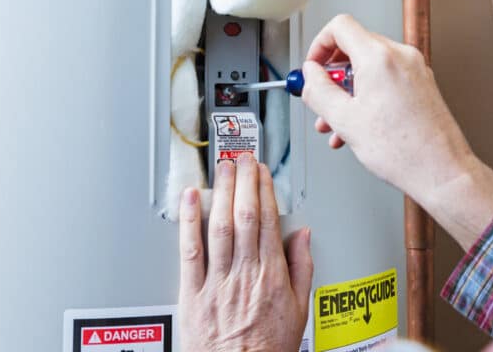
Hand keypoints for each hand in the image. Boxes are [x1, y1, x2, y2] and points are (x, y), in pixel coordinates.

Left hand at [178, 155, 312, 351]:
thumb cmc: (267, 349)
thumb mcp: (299, 310)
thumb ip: (302, 268)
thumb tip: (303, 235)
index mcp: (271, 275)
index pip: (269, 220)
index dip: (264, 190)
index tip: (262, 172)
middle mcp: (245, 274)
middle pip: (245, 216)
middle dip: (244, 182)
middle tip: (243, 159)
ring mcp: (217, 283)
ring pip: (219, 227)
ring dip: (221, 192)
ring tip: (222, 168)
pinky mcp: (192, 295)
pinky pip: (190, 252)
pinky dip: (189, 222)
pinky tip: (190, 200)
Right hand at [301, 15, 492, 249]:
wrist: (442, 170)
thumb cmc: (403, 150)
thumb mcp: (345, 120)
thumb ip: (319, 91)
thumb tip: (309, 75)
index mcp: (379, 57)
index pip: (340, 26)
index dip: (319, 45)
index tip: (313, 67)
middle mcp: (400, 55)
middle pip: (355, 47)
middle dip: (333, 75)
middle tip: (322, 98)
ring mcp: (414, 68)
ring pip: (370, 67)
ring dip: (349, 90)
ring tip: (338, 121)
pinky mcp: (422, 83)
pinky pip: (387, 79)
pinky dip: (369, 95)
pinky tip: (359, 125)